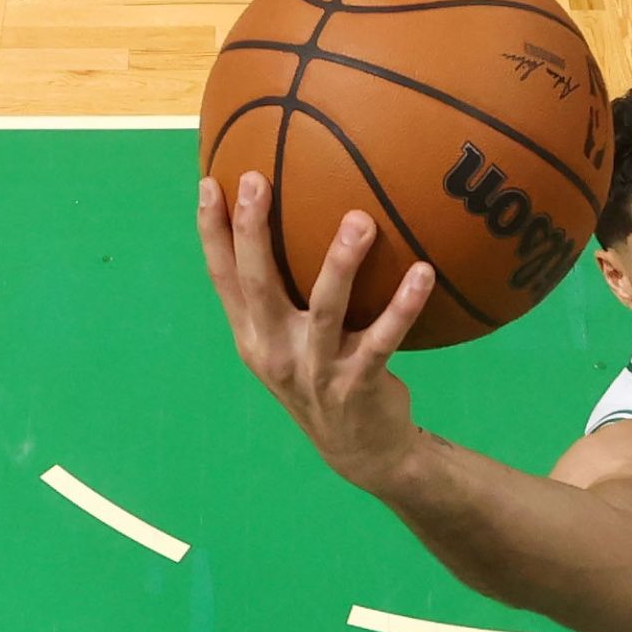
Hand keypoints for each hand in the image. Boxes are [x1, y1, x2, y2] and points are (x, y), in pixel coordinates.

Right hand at [198, 171, 434, 490]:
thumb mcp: (290, 343)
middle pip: (258, 284)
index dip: (212, 233)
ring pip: (325, 308)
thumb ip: (284, 296)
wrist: (361, 452)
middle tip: (257, 179)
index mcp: (253, 337)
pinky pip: (384, 339)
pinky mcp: (358, 384)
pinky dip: (403, 306)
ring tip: (360, 219)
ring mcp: (316, 370)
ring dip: (341, 263)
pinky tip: (423, 272)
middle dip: (253, 230)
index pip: (223, 278)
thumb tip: (298, 221)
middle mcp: (276, 351)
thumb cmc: (325, 378)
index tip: (208, 183)